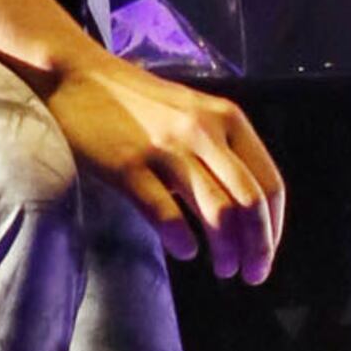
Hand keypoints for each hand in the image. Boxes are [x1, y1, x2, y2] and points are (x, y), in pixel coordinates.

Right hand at [43, 50, 286, 282]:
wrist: (77, 75)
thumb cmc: (137, 102)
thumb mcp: (193, 113)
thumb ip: (220, 151)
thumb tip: (244, 213)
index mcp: (226, 118)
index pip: (269, 183)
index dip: (273, 228)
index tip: (265, 255)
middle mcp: (203, 131)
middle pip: (249, 201)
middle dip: (258, 247)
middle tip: (251, 275)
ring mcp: (165, 148)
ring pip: (216, 211)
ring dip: (226, 251)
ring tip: (222, 270)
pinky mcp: (127, 165)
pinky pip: (165, 213)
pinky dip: (182, 240)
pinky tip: (184, 251)